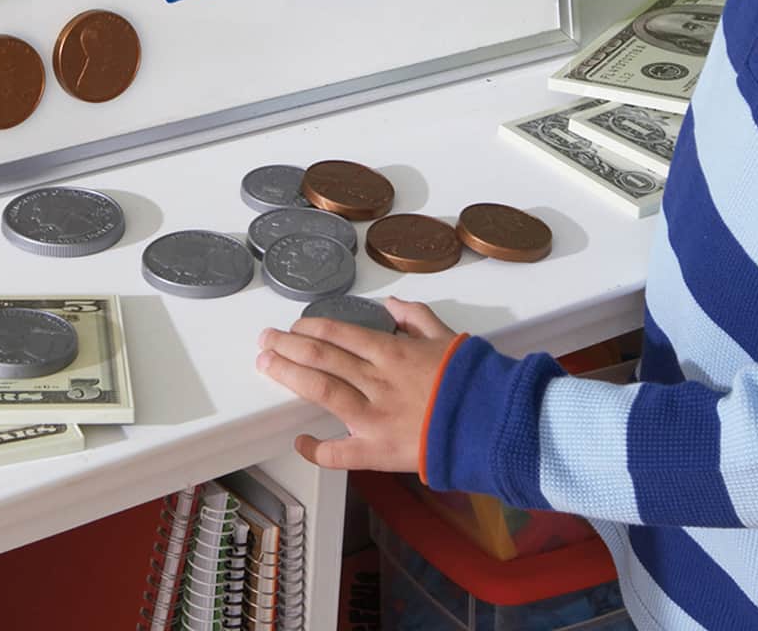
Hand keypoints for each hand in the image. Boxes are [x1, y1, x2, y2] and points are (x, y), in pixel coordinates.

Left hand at [256, 297, 458, 470]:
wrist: (492, 423)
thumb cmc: (471, 381)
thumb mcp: (446, 336)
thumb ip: (416, 317)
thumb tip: (391, 304)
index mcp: (391, 352)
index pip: (339, 333)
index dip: (310, 327)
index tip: (292, 326)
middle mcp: (376, 380)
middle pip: (321, 356)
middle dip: (288, 345)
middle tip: (265, 340)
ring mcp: (373, 416)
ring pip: (321, 390)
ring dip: (290, 375)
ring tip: (267, 364)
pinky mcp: (378, 451)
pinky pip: (339, 452)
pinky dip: (316, 447)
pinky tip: (299, 439)